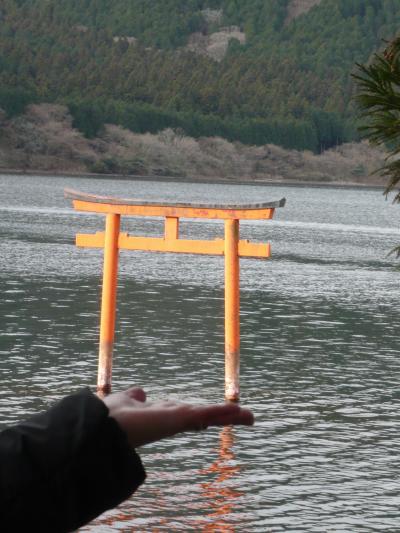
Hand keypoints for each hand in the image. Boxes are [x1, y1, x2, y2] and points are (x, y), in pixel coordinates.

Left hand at [103, 387, 253, 447]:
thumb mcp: (126, 400)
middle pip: (204, 416)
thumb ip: (134, 397)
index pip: (187, 413)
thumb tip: (140, 392)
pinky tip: (240, 412)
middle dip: (224, 417)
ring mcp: (177, 420)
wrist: (105, 428)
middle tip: (245, 417)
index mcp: (161, 415)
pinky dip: (223, 411)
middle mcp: (172, 419)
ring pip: (209, 416)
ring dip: (229, 415)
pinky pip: (207, 413)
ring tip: (249, 417)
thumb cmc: (112, 416)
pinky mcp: (181, 418)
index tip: (214, 417)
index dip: (203, 414)